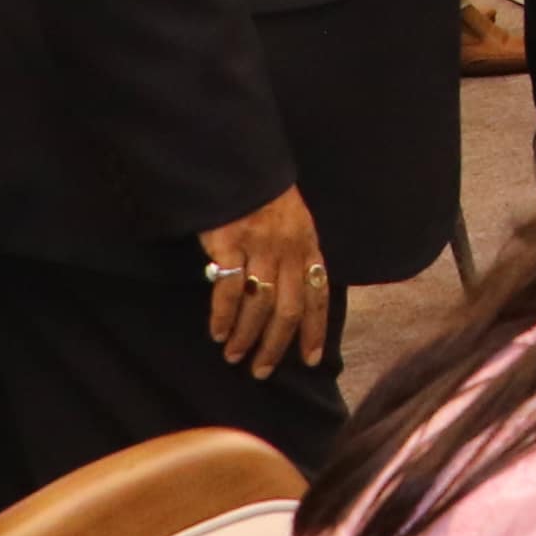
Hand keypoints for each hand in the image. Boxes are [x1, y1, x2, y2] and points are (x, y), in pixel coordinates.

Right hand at [200, 181, 333, 375]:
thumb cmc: (267, 199)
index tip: (311, 360)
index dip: (315, 330)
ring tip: (235, 356)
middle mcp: (289, 250)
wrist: (241, 164)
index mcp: (308, 246)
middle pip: (288, 309)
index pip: (318, 296)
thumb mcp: (296, 224)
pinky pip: (228, 289)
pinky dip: (223, 316)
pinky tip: (217, 332)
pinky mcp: (230, 243)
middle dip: (276, 345)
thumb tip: (298, 302)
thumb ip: (298, 258)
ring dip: (246, 336)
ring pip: (259, 305)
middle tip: (262, 370)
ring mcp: (260, 247)